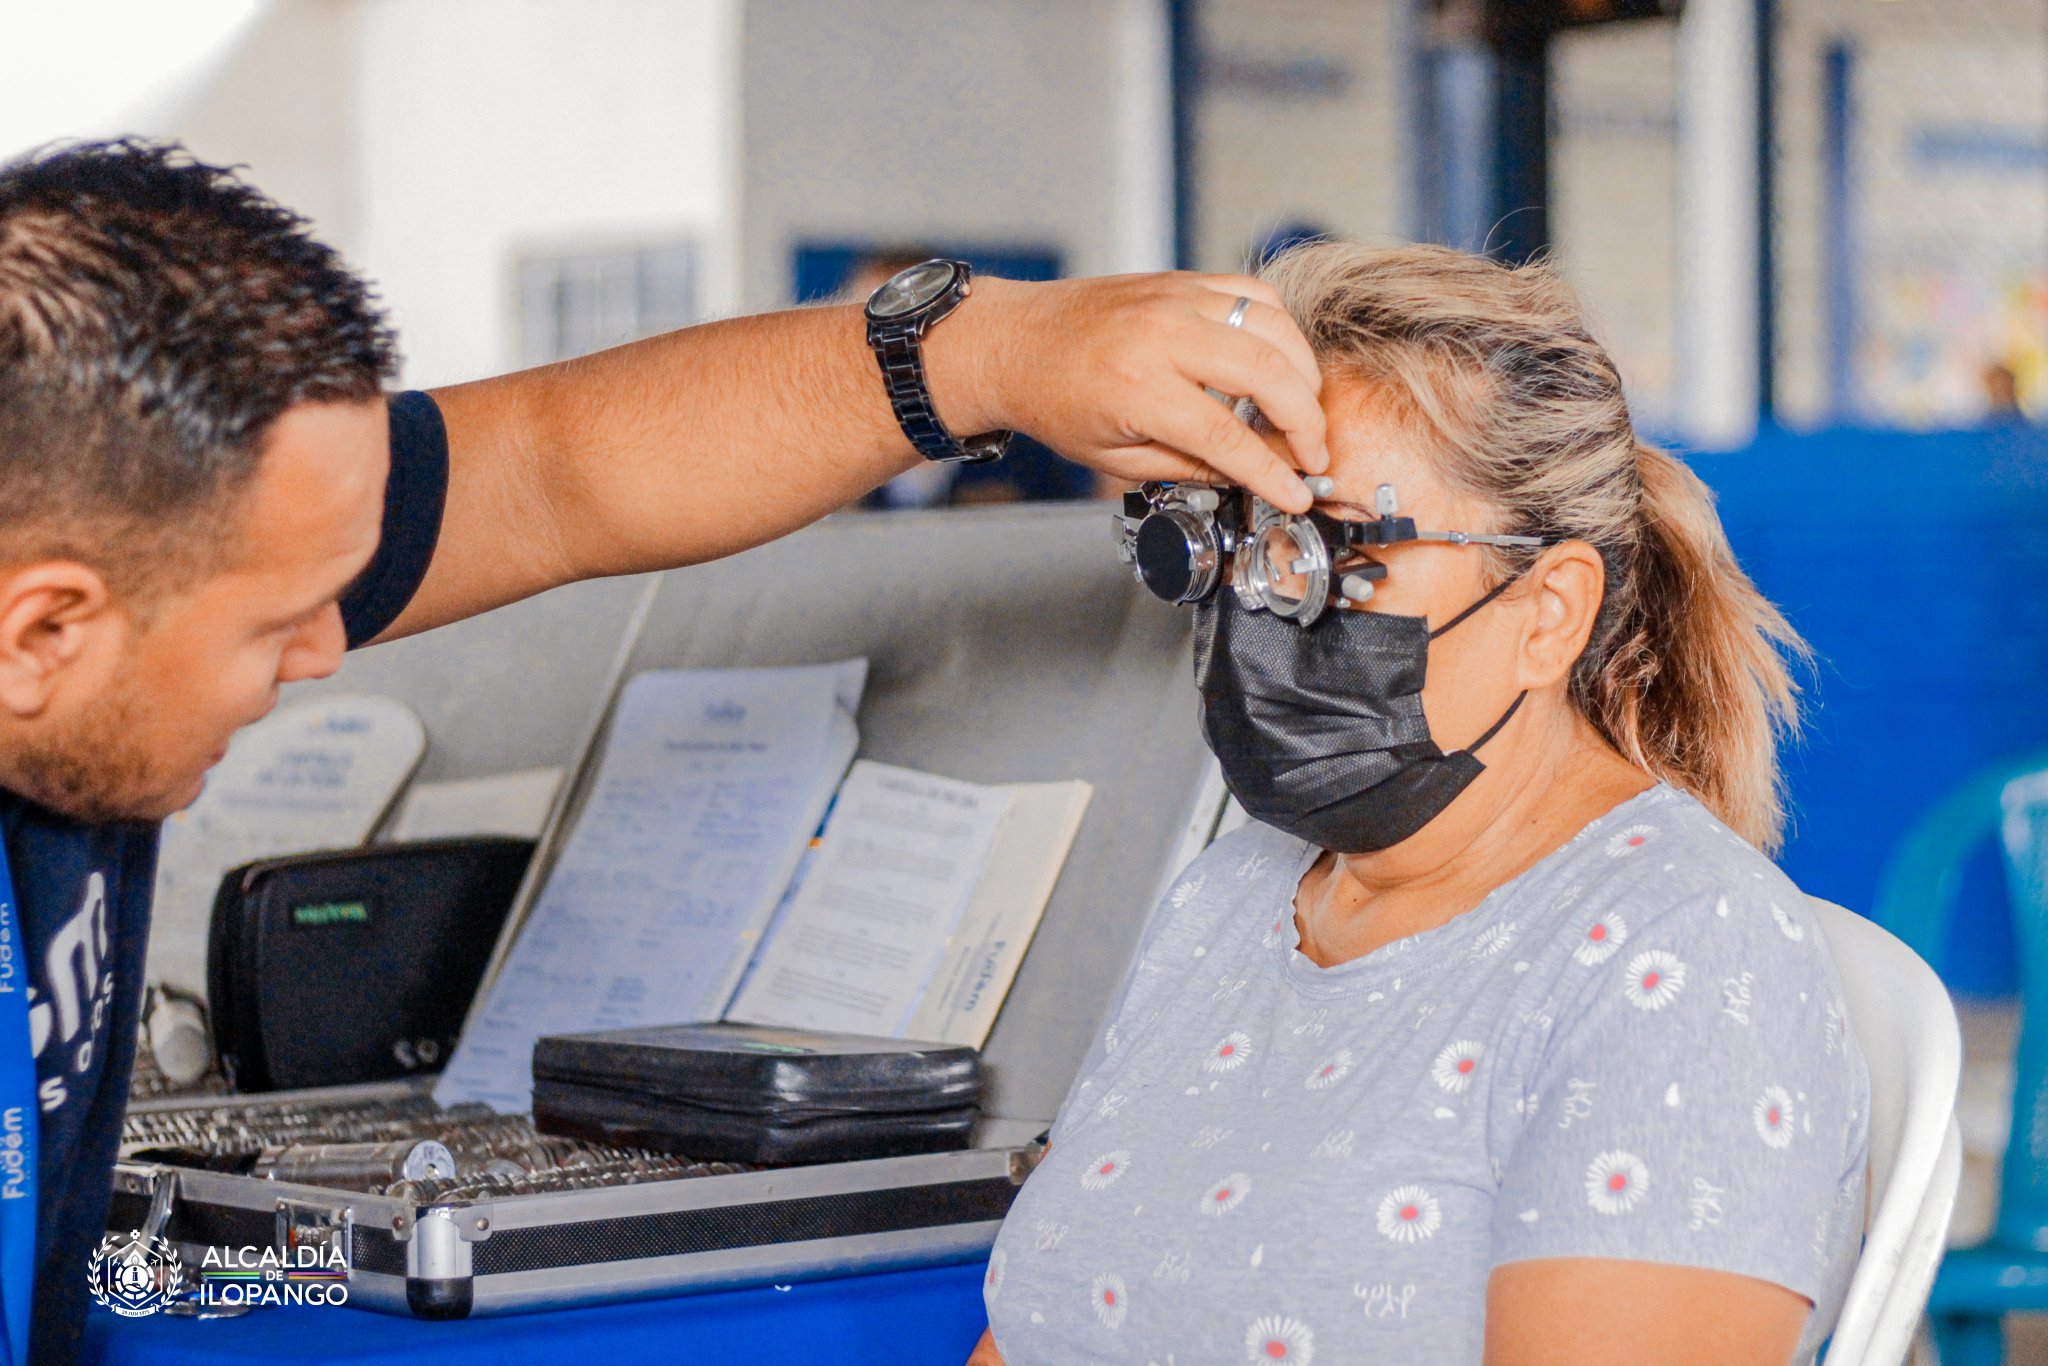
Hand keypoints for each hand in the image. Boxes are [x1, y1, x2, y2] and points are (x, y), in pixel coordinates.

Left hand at [929, 273, 1328, 512]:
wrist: (1013, 341)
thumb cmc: (1052, 399)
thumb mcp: (1112, 457)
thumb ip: (1185, 466)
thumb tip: (1245, 477)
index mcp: (1137, 388)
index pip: (1227, 436)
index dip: (1271, 470)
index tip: (1296, 493)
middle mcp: (1161, 335)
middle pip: (1267, 373)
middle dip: (1305, 421)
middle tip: (1312, 454)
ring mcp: (1176, 298)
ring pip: (1273, 325)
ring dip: (1303, 372)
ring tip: (1303, 411)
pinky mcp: (1182, 279)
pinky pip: (1253, 294)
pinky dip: (1279, 328)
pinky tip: (1282, 360)